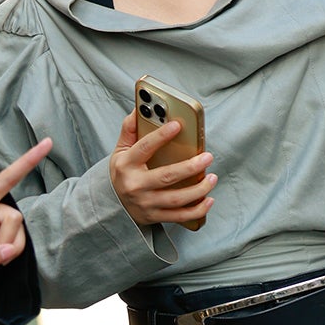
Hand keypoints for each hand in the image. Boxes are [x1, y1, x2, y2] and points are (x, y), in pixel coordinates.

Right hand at [110, 110, 215, 231]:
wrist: (112, 204)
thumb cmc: (123, 172)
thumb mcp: (121, 150)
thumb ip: (129, 129)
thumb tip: (139, 107)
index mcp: (126, 165)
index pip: (145, 148)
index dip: (161, 136)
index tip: (178, 125)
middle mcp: (135, 185)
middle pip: (166, 176)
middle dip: (190, 167)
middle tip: (208, 157)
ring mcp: (145, 203)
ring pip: (176, 198)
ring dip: (198, 189)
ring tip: (212, 178)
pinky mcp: (154, 217)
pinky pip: (179, 216)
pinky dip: (196, 210)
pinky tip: (209, 200)